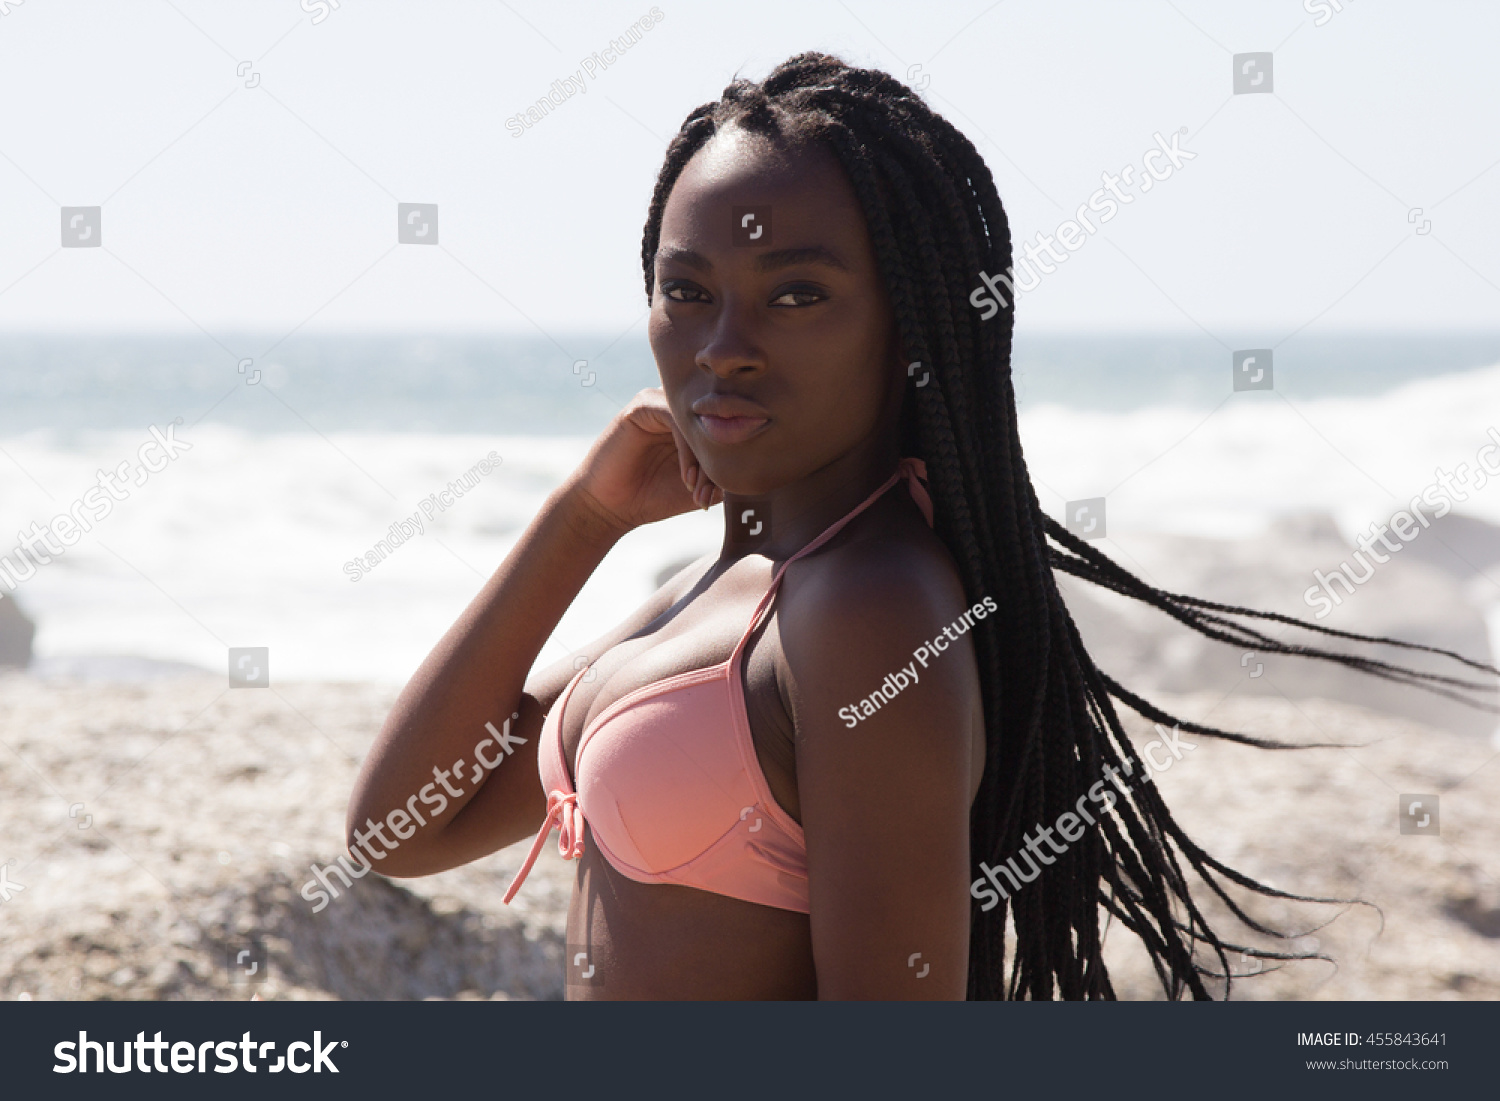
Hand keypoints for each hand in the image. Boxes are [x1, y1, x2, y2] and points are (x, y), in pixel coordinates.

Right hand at [566, 388, 721, 534]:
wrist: (611, 507)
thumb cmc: (656, 497)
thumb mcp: (702, 486)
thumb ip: (727, 474)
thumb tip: (765, 471)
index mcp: (696, 421)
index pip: (729, 425)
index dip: (735, 457)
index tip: (730, 493)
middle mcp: (680, 406)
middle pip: (717, 419)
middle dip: (721, 458)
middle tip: (717, 493)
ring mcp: (661, 401)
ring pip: (699, 419)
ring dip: (706, 456)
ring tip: (700, 488)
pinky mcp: (642, 405)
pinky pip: (675, 418)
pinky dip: (687, 449)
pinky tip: (686, 477)